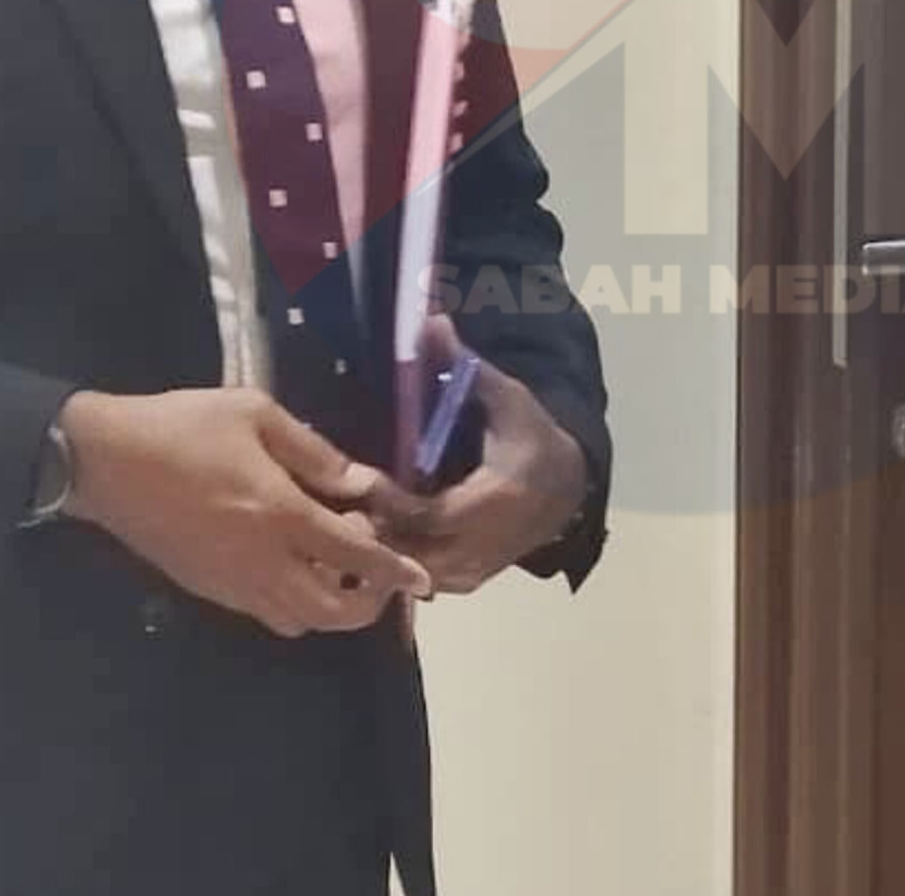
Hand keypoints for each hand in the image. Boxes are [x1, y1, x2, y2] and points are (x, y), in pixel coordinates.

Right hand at [59, 388, 429, 636]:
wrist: (104, 463)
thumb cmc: (182, 427)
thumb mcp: (255, 414)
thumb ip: (314, 451)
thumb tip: (360, 481)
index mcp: (280, 515)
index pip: (354, 557)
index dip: (394, 571)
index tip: (422, 580)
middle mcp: (261, 562)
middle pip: (330, 612)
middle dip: (367, 603)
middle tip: (379, 572)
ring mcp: (231, 584)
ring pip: (298, 621)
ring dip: (330, 606)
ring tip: (340, 568)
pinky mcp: (207, 590)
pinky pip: (264, 613)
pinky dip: (294, 604)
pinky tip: (296, 566)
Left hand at [365, 318, 589, 593]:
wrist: (568, 487)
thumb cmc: (533, 437)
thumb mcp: (507, 398)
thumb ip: (465, 365)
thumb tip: (429, 322)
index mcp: (495, 500)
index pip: (428, 514)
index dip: (388, 500)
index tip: (356, 477)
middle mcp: (484, 545)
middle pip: (412, 550)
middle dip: (373, 529)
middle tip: (335, 499)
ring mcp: (477, 570)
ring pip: (412, 573)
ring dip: (380, 549)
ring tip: (345, 516)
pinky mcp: (469, 581)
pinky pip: (421, 582)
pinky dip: (395, 563)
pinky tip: (371, 537)